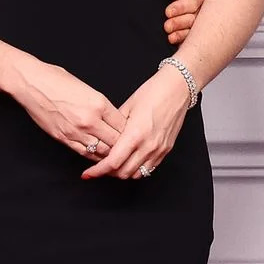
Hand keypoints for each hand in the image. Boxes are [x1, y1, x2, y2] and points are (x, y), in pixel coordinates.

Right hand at [14, 60, 126, 160]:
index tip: (130, 134)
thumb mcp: (85, 87)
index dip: (129, 131)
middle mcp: (90, 120)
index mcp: (98, 103)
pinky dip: (93, 156)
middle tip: (126, 148)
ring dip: (109, 154)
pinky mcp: (63, 137)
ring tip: (114, 155)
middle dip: (123, 146)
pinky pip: (84, 153)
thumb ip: (100, 105)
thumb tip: (110, 118)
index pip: (123, 125)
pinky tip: (97, 156)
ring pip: (102, 151)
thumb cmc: (54, 79)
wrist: (30, 82)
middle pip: (116, 141)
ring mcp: (76, 131)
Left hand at [81, 65, 189, 179]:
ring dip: (122, 173)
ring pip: (137, 174)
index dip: (98, 171)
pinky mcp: (166, 150)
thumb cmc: (151, 93)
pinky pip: (149, 168)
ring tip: (112, 165)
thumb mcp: (126, 107)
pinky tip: (128, 161)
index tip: (88, 174)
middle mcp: (148, 146)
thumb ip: (114, 126)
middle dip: (108, 173)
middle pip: (124, 172)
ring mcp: (159, 150)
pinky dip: (136, 169)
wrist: (176, 90)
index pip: (113, 162)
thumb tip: (103, 136)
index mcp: (135, 135)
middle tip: (97, 167)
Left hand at [164, 0, 203, 44]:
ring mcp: (194, 25)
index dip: (180, 7)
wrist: (161, 1)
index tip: (168, 12)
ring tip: (170, 35)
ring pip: (192, 31)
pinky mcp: (188, 35)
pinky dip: (180, 41)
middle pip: (193, 19)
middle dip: (179, 23)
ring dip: (180, 34)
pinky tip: (172, 40)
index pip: (192, 3)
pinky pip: (188, 40)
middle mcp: (197, 12)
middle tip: (167, 26)